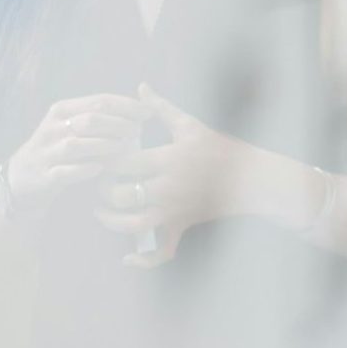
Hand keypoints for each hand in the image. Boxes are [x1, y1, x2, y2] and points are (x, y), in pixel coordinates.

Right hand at [5, 94, 147, 215]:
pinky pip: (65, 172)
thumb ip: (101, 115)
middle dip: (119, 124)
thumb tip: (144, 106)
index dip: (127, 105)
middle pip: (90, 120)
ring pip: (77, 145)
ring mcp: (45, 153)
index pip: (99, 101)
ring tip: (125, 148)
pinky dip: (84, 169)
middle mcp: (52, 128)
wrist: (22, 179)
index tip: (149, 113)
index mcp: (62, 110)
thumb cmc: (60, 150)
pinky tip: (101, 168)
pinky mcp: (43, 177)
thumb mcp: (74, 126)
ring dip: (105, 146)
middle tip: (138, 132)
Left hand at [95, 84, 248, 267]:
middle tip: (96, 183)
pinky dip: (143, 260)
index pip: (122, 162)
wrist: (250, 177)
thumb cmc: (219, 147)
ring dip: (111, 222)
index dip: (103, 161)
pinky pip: (162, 251)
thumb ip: (161, 108)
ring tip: (102, 212)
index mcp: (168, 159)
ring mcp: (175, 210)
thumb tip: (140, 87)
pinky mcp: (182, 225)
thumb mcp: (190, 125)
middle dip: (102, 192)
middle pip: (120, 195)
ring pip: (132, 225)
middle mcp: (168, 187)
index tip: (98, 156)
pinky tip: (126, 257)